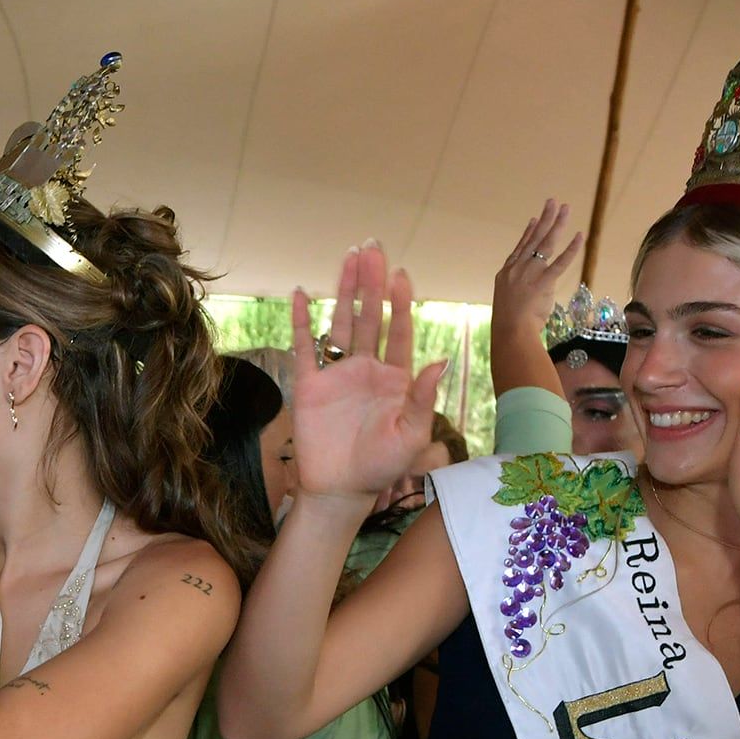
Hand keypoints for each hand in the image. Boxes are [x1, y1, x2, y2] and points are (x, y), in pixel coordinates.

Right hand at [289, 243, 449, 500]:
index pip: (399, 331)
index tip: (401, 274)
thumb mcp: (412, 435)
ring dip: (344, 291)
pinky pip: (304, 347)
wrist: (341, 490)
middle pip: (370, 317)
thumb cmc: (382, 467)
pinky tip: (299, 294)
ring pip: (340, 323)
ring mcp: (337, 374)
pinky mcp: (309, 385)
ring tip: (349, 258)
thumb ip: (424, 398)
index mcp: (396, 378)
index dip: (400, 303)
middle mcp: (367, 368)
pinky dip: (301, 321)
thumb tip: (440, 360)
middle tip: (373, 248)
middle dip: (372, 283)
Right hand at [492, 199, 582, 333]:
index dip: (528, 232)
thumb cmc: (509, 324)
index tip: (534, 219)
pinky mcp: (543, 282)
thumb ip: (519, 292)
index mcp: (506, 273)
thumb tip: (528, 294)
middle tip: (552, 203)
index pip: (520, 248)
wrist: (510, 331)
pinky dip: (571, 249)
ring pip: (546, 244)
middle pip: (533, 239)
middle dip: (544, 219)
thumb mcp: (508, 303)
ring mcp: (529, 274)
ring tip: (566, 209)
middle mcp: (517, 269)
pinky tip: (580, 236)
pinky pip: (560, 262)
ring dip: (557, 224)